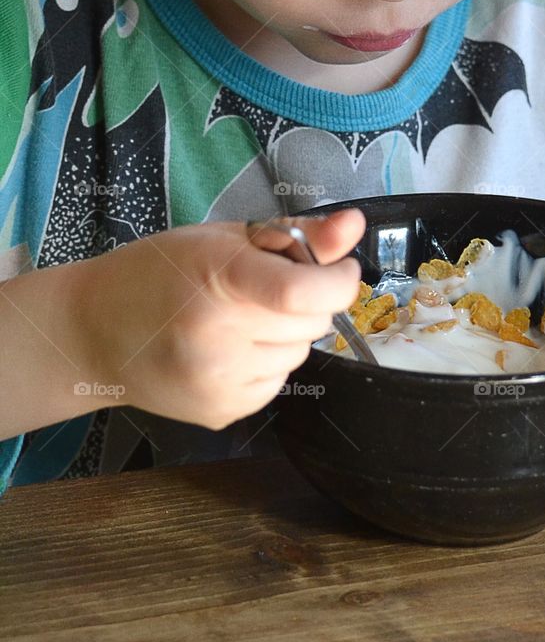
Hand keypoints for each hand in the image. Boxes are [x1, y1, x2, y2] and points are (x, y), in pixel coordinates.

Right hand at [80, 209, 364, 430]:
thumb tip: (354, 228)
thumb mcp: (222, 238)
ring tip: (238, 321)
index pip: (303, 293)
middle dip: (306, 302)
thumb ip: (295, 235)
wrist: (94, 333)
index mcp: (219, 279)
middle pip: (312, 323)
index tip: (340, 269)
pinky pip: (277, 382)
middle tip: (266, 290)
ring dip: (284, 335)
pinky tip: (228, 350)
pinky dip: (266, 363)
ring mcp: (219, 382)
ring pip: (299, 354)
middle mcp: (218, 337)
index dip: (338, 280)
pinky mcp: (222, 413)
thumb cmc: (159, 271)